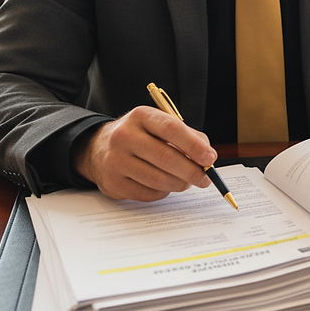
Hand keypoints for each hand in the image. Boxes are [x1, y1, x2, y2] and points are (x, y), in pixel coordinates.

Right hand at [72, 106, 216, 200]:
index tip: (210, 158)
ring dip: (180, 184)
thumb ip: (187, 137)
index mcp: (140, 116)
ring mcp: (115, 161)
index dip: (194, 145)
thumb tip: (208, 157)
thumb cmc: (140, 137)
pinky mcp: (113, 183)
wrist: (99, 149)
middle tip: (205, 178)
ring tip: (187, 182)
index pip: (171, 129)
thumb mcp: (160, 126)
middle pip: (165, 157)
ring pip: (158, 179)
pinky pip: (148, 194)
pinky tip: (166, 185)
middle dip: (191, 171)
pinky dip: (164, 192)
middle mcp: (124, 136)